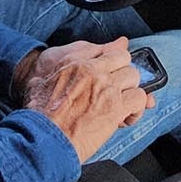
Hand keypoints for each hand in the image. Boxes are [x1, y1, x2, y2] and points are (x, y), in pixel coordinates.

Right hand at [16, 41, 158, 123]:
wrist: (42, 136)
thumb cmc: (41, 110)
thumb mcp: (51, 74)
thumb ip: (80, 56)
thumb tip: (108, 46)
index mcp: (77, 61)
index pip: (112, 50)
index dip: (115, 63)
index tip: (114, 72)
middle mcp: (94, 71)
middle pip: (125, 61)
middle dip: (123, 76)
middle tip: (115, 92)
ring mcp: (106, 88)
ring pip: (134, 78)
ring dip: (130, 91)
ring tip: (121, 106)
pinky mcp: (115, 108)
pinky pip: (139, 99)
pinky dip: (136, 109)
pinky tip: (125, 118)